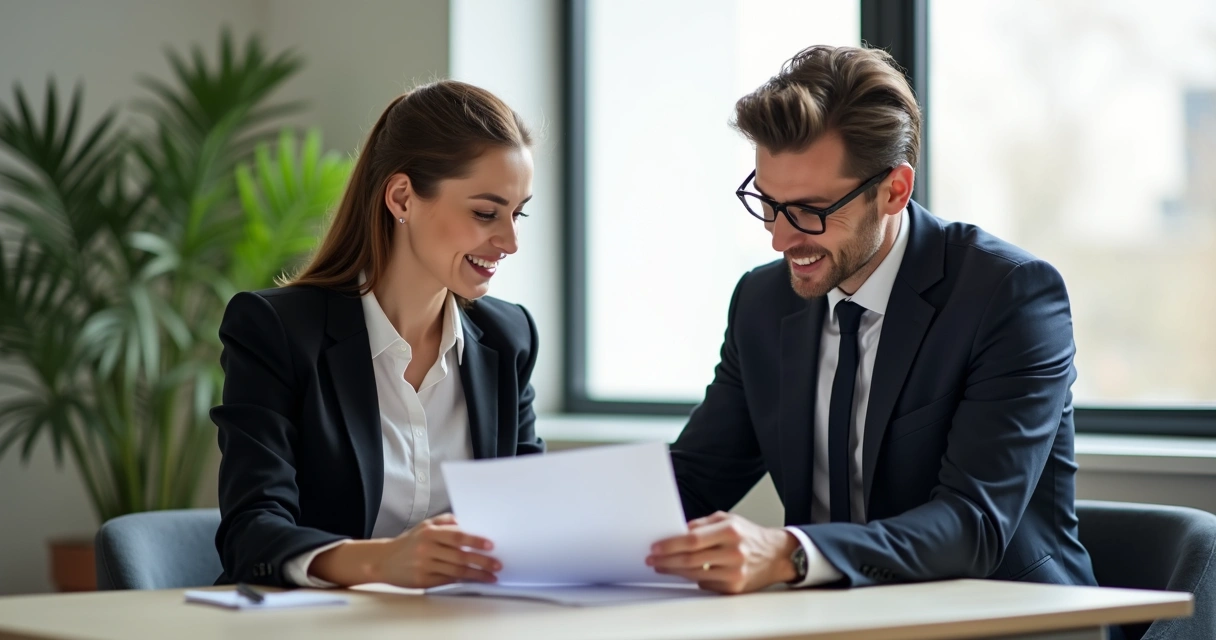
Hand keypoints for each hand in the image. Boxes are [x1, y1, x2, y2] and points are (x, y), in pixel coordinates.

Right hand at [311, 513, 499, 588]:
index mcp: (430, 532)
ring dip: (476, 574)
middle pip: (460, 556)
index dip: (475, 541)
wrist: (383, 560)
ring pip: (456, 570)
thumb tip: (468, 521)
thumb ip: (446, 521)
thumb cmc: (409, 542)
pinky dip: (463, 580)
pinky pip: (447, 580)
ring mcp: (425, 566)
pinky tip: (474, 580)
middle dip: (482, 561)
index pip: (457, 536)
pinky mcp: (423, 580)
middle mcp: (427, 548)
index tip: (491, 545)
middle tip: (497, 564)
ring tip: (491, 575)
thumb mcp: (425, 525)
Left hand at [645, 512, 798, 593]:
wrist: (776, 555)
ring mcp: (735, 572)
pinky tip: (686, 572)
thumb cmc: (749, 535)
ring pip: (695, 574)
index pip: (693, 539)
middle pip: (691, 559)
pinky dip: (693, 578)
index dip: (671, 544)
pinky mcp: (734, 587)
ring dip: (674, 571)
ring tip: (662, 566)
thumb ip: (702, 524)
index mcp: (730, 531)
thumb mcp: (728, 519)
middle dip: (667, 559)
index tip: (656, 547)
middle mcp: (734, 552)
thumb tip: (677, 532)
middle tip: (653, 559)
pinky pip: (705, 584)